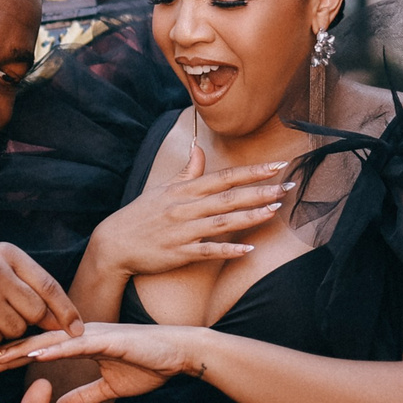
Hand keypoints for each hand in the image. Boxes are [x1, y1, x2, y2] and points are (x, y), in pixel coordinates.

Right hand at [0, 243, 83, 345]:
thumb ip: (25, 285)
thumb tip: (61, 318)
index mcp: (6, 254)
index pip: (48, 285)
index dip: (66, 310)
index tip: (78, 328)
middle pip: (36, 311)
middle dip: (32, 324)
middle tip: (13, 320)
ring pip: (17, 328)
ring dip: (7, 332)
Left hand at [0, 323, 211, 402]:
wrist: (182, 354)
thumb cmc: (151, 365)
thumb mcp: (110, 389)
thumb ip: (81, 398)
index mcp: (79, 345)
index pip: (36, 352)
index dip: (8, 357)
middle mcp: (80, 336)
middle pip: (33, 343)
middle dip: (2, 351)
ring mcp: (93, 336)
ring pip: (47, 342)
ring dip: (17, 350)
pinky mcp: (109, 340)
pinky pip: (76, 346)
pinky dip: (54, 350)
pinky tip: (33, 355)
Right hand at [85, 142, 291, 280]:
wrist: (114, 243)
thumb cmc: (140, 215)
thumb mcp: (162, 189)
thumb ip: (187, 172)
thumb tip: (199, 149)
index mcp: (184, 190)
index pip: (224, 177)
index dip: (251, 171)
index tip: (276, 165)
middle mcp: (186, 208)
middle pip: (229, 197)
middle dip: (260, 190)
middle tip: (288, 186)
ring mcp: (183, 231)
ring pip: (223, 221)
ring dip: (250, 215)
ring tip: (275, 209)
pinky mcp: (179, 253)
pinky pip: (208, 250)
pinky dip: (228, 249)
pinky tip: (249, 249)